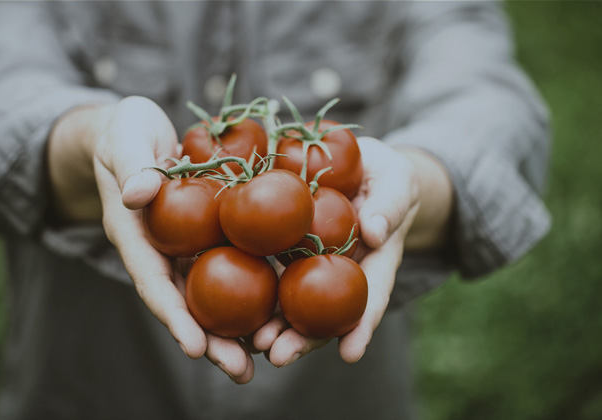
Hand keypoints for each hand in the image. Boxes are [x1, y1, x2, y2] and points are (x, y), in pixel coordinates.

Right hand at [49, 97, 254, 383]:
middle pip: (186, 302)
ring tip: (267, 353)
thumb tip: (139, 196)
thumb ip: (131, 165)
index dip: (174, 317)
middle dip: (212, 340)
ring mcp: (186, 244)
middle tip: (242, 371)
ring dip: (237, 324)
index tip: (195, 348)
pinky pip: (232, 260)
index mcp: (136, 235)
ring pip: (212, 291)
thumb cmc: (124, 130)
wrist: (136, 129)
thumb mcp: (124, 138)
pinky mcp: (209, 232)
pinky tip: (282, 303)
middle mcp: (161, 249)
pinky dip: (254, 284)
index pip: (153, 283)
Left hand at [253, 136, 451, 365]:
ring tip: (252, 343)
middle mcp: (341, 270)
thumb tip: (375, 234)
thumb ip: (390, 204)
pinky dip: (252, 287)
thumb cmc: (386, 174)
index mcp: (374, 260)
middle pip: (325, 311)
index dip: (361, 326)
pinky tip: (232, 304)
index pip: (370, 296)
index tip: (350, 354)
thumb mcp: (397, 180)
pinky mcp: (286, 245)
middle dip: (304, 338)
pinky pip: (269, 266)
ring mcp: (312, 261)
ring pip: (294, 298)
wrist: (359, 163)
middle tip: (279, 356)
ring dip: (274, 324)